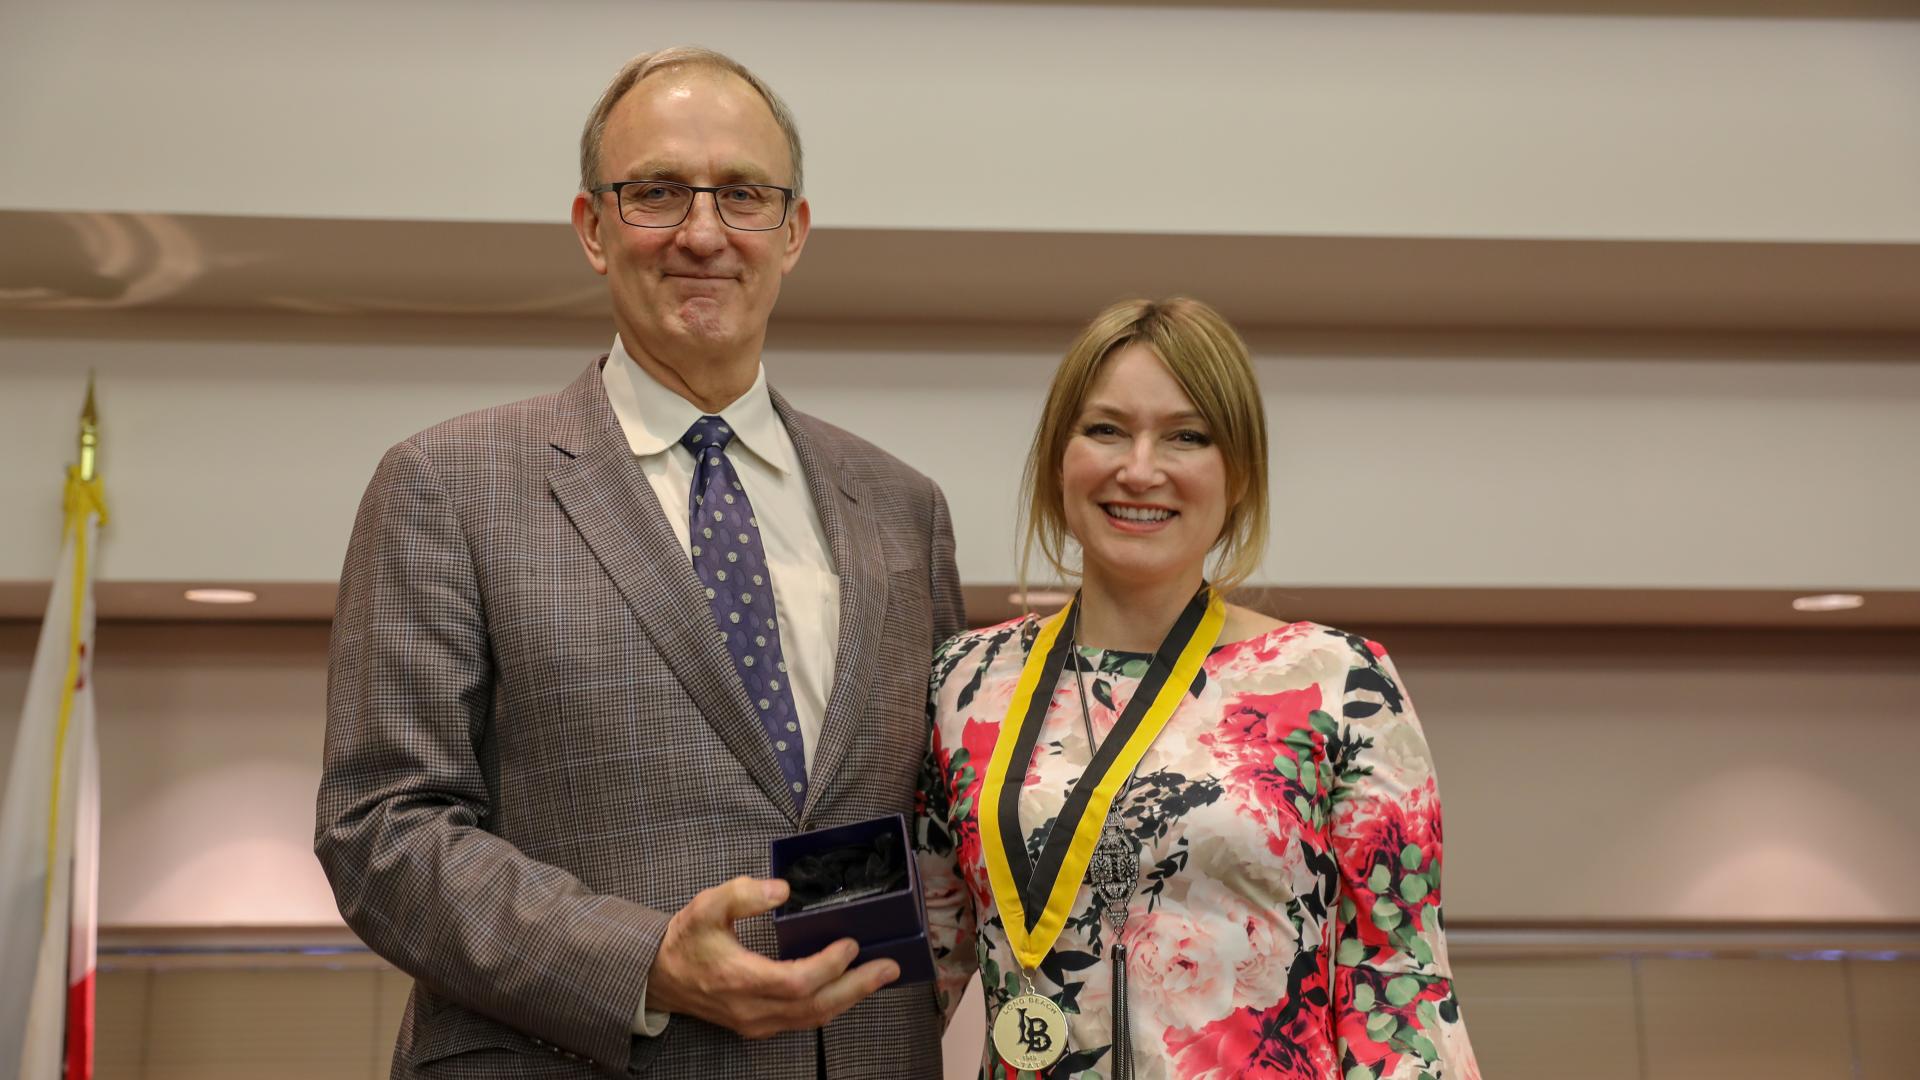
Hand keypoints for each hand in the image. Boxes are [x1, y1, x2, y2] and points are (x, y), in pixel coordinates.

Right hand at [646, 876, 900, 1038]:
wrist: (660, 978)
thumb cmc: (686, 940)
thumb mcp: (706, 906)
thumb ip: (743, 893)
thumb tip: (782, 889)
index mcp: (739, 978)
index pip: (795, 982)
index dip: (828, 966)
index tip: (850, 942)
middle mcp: (752, 1009)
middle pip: (814, 1008)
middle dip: (857, 987)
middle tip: (889, 967)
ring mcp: (757, 1022)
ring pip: (812, 1018)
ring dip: (850, 997)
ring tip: (880, 976)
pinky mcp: (760, 1025)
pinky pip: (803, 1020)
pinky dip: (831, 1004)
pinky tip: (850, 987)